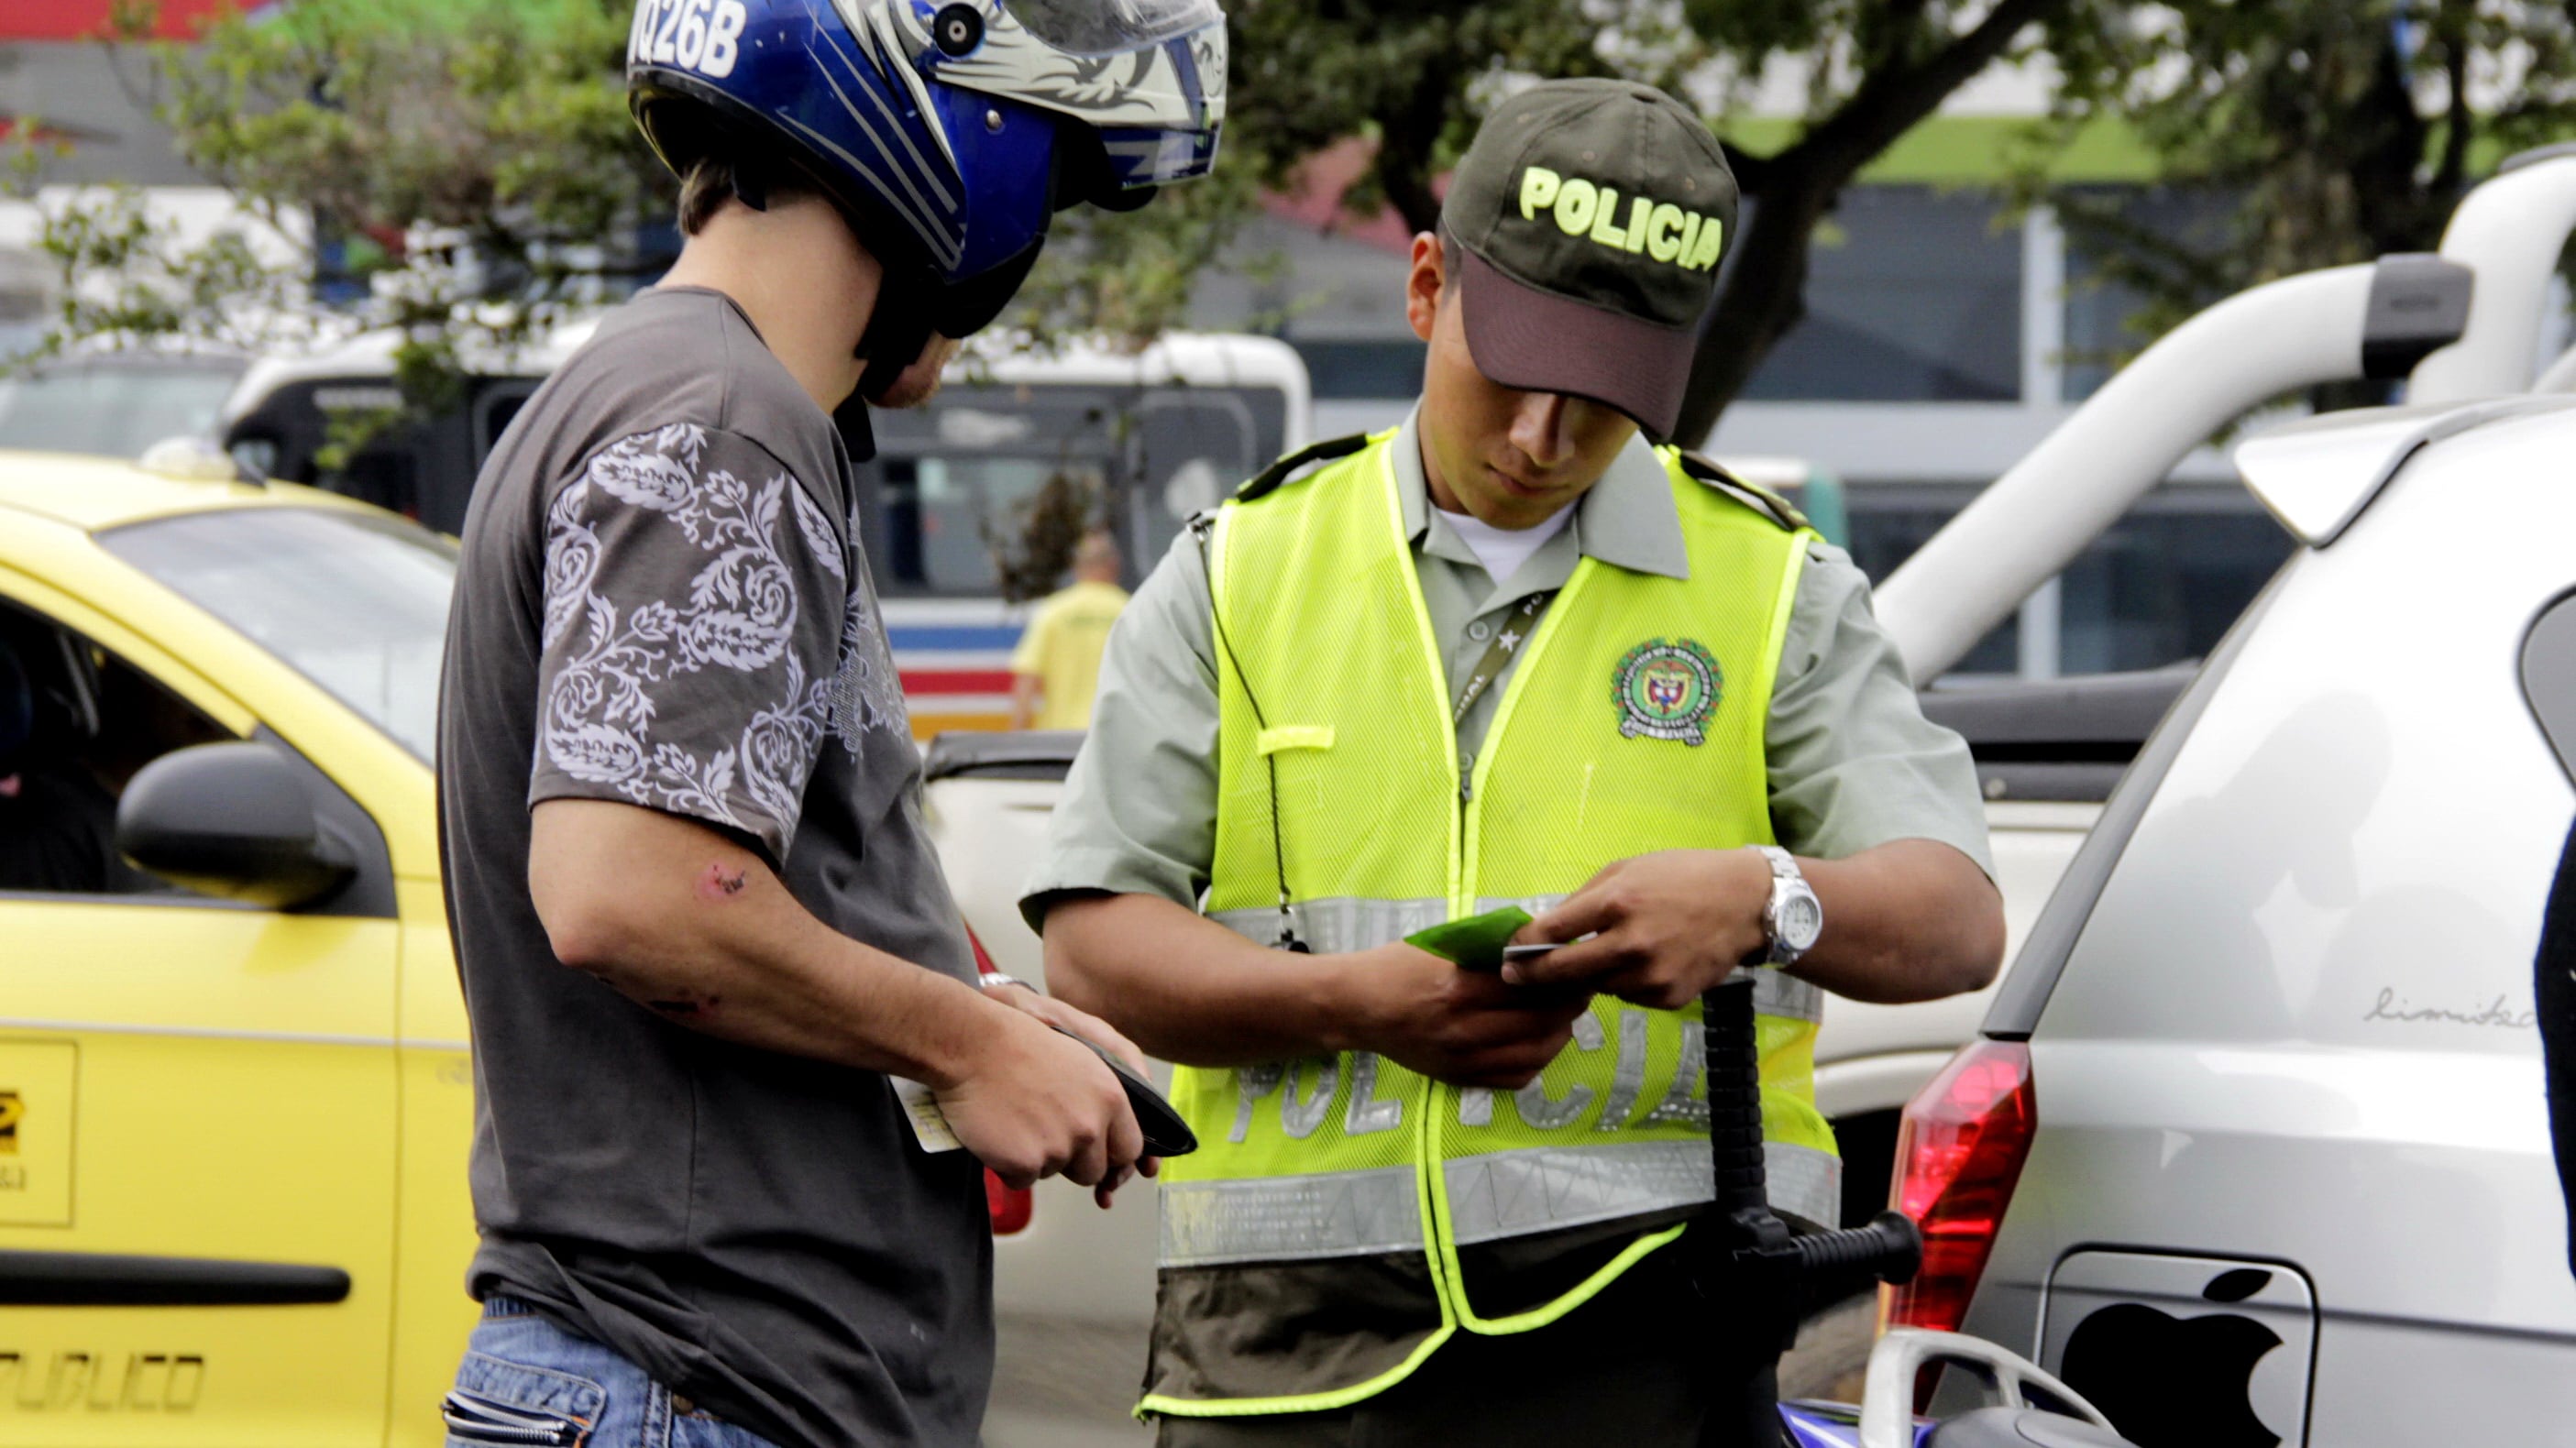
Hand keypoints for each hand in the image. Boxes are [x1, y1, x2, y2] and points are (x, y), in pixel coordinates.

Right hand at [936, 998, 1143, 1195]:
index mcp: (1110, 1098)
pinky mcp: (1025, 1163)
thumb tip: (1109, 1136)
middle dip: (1071, 1161)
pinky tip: (997, 1133)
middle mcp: (1091, 1125)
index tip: (1093, 1152)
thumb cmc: (1019, 1046)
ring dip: (1036, 1159)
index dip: (1109, 1154)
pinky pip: (1021, 1181)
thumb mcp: (1081, 1061)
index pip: (1129, 1149)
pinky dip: (1008, 1166)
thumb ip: (1103, 1100)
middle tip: (1042, 1131)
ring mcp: (1059, 1147)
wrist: (972, 1046)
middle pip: (1093, 1171)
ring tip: (1016, 1121)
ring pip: (1054, 1173)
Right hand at [1336, 942, 1594, 1088]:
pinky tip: (1539, 1042)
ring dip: (1560, 1034)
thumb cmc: (1398, 966)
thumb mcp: (1442, 945)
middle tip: (1581, 990)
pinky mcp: (1460, 1077)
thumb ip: (1488, 947)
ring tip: (1564, 1017)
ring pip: (1536, 1054)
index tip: (1577, 966)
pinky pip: (1516, 1078)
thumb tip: (1539, 941)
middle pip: (1541, 1021)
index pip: (1530, 986)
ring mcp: (1463, 1059)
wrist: (1358, 1007)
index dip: (1562, 977)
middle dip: (1570, 1005)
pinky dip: (1537, 1061)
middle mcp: (1464, 1029)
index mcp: (1460, 988)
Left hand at [1504, 849, 1771, 1009]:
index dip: (1522, 946)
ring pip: (1596, 986)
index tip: (1506, 953)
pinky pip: (1628, 996)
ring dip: (1588, 976)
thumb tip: (1542, 927)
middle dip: (1532, 976)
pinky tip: (1643, 962)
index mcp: (1617, 902)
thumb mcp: (1627, 870)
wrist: (1746, 904)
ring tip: (1603, 955)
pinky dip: (1624, 983)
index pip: (1553, 932)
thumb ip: (1583, 900)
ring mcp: (1652, 976)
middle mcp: (1632, 944)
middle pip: (1563, 972)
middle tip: (1513, 977)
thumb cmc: (1681, 877)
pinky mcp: (1668, 998)